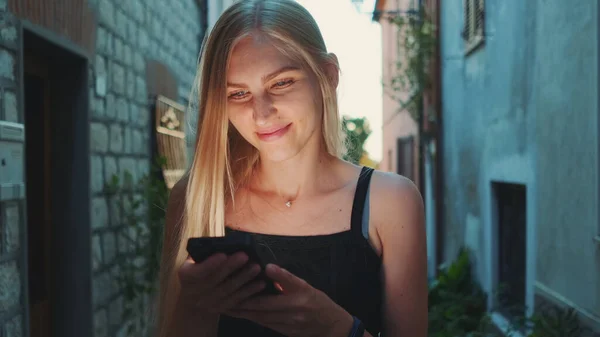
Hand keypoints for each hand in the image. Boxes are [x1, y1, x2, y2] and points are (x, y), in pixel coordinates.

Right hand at [176, 252, 266, 313]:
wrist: (193, 298)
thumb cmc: (197, 269)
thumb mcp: (194, 260)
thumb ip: (204, 252)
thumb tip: (222, 242)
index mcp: (186, 276)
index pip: (198, 271)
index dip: (210, 264)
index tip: (223, 254)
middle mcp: (195, 292)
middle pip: (215, 280)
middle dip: (231, 267)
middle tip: (245, 256)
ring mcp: (208, 303)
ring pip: (228, 291)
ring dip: (243, 279)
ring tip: (256, 267)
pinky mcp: (222, 309)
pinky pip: (237, 301)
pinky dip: (249, 292)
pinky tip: (261, 283)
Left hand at [226, 264, 353, 336]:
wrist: (331, 327)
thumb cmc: (318, 303)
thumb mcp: (307, 286)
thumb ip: (287, 279)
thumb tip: (269, 268)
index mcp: (300, 296)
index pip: (277, 288)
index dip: (255, 288)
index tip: (238, 282)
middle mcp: (294, 311)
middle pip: (263, 307)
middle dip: (242, 303)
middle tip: (224, 297)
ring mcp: (289, 324)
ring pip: (261, 317)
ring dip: (242, 312)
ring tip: (226, 306)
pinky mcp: (284, 332)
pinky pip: (264, 324)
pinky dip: (251, 318)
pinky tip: (240, 314)